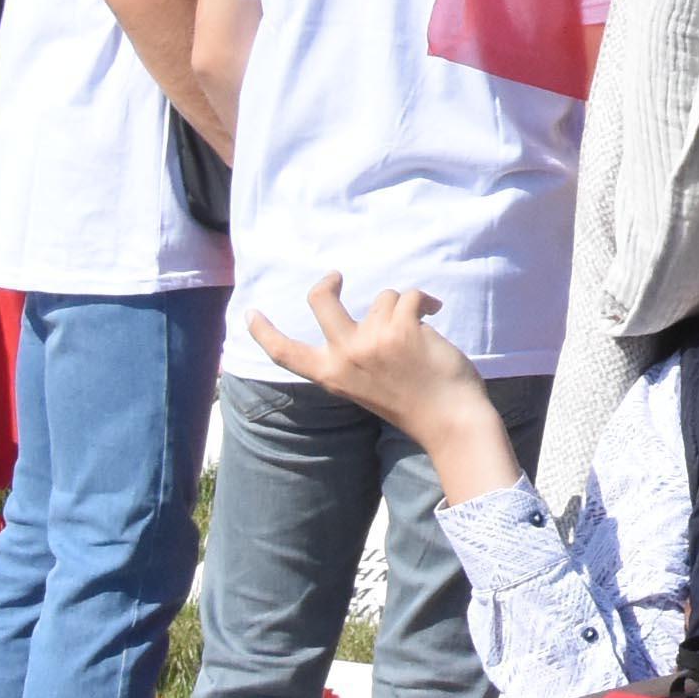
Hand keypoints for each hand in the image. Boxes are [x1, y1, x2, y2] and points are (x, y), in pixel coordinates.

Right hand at [254, 274, 504, 468]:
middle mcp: (344, 356)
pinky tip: (433, 314)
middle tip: (335, 277)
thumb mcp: (365, 388)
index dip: (265, 332)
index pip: (286, 354)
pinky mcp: (400, 328)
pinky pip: (409, 296)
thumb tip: (361, 324)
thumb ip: (354, 360)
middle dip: (327, 283)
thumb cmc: (414, 404)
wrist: (448, 420)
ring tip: (418, 327)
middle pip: (320, 300)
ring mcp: (370, 341)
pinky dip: (425, 302)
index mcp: (331, 376)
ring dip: (403, 306)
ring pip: (382, 297)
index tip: (250, 313)